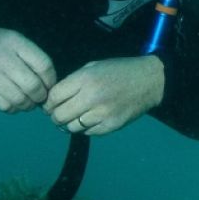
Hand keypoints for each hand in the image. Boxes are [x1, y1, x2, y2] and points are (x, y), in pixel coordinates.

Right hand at [0, 27, 55, 112]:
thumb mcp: (15, 41)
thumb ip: (32, 59)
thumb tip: (49, 86)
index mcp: (14, 41)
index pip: (43, 65)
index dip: (51, 80)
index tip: (49, 86)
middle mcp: (1, 56)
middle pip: (32, 85)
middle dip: (40, 96)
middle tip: (39, 98)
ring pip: (19, 99)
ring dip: (28, 105)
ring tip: (27, 103)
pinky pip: (4, 105)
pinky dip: (13, 109)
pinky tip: (13, 104)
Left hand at [43, 56, 163, 136]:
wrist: (150, 80)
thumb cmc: (119, 70)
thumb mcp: (93, 67)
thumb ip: (73, 81)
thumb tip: (54, 99)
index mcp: (85, 79)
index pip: (54, 97)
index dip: (48, 103)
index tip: (50, 104)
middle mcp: (91, 97)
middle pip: (59, 115)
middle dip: (55, 115)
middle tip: (59, 113)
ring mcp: (102, 114)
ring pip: (71, 127)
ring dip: (68, 124)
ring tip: (74, 117)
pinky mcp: (111, 125)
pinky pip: (88, 133)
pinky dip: (85, 128)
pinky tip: (90, 119)